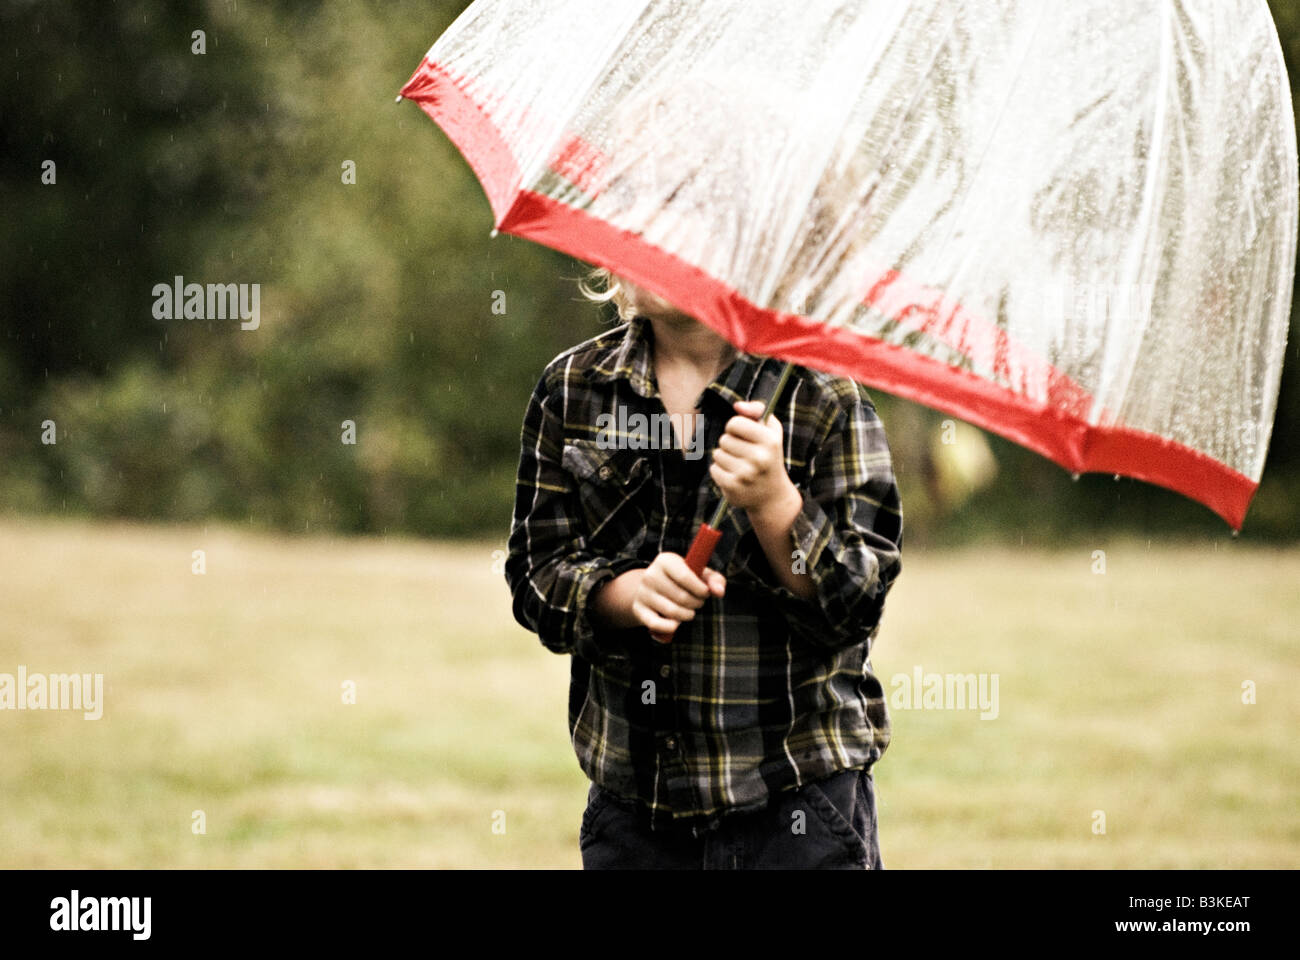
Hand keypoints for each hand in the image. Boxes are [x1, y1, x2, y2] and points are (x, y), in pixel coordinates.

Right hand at [631, 552, 725, 641]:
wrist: (653, 587)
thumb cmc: (682, 579)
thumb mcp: (699, 574)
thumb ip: (715, 580)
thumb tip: (719, 591)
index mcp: (665, 560)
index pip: (685, 577)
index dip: (701, 590)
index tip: (705, 593)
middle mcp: (650, 575)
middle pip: (681, 597)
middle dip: (696, 603)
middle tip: (698, 602)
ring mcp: (643, 593)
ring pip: (672, 612)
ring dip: (688, 615)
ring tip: (689, 611)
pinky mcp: (639, 610)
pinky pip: (656, 624)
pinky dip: (670, 627)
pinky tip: (676, 623)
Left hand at [710, 399, 798, 518]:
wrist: (773, 496)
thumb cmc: (769, 457)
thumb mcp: (771, 431)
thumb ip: (757, 411)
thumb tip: (737, 406)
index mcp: (770, 441)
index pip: (735, 423)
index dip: (735, 427)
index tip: (743, 435)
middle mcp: (760, 458)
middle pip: (724, 439)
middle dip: (731, 444)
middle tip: (744, 455)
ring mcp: (746, 474)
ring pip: (717, 454)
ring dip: (725, 458)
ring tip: (740, 466)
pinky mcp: (733, 487)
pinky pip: (714, 469)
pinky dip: (721, 472)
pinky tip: (734, 476)